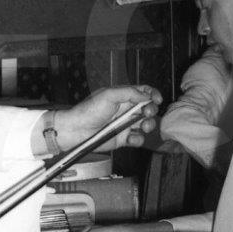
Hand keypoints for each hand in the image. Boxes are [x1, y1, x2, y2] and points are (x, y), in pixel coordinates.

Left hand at [37, 85, 161, 154]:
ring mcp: (125, 124)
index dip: (153, 94)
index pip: (144, 92)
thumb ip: (130, 93)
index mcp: (123, 96)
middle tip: (147, 113)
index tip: (157, 99)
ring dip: (149, 125)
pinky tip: (131, 138)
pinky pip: (138, 139)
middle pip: (149, 108)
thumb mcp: (109, 95)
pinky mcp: (123, 139)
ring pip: (146, 124)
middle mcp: (126, 110)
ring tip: (144, 127)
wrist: (76, 131)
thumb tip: (147, 95)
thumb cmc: (89, 111)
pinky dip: (138, 139)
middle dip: (152, 110)